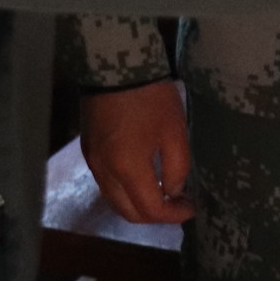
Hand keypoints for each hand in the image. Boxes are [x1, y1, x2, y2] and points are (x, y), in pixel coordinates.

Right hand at [78, 80, 192, 223]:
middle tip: (177, 205)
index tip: (191, 207)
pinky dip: (124, 190)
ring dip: (137, 204)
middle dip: (154, 215)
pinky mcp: (88, 150)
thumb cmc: (152, 98)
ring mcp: (93, 162)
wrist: (117, 65)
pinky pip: (106, 183)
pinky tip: (141, 179)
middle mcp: (105, 172)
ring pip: (114, 200)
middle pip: (128, 212)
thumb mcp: (175, 132)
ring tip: (162, 194)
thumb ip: (177, 168)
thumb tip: (173, 191)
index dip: (173, 214)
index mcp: (128, 169)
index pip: (150, 209)